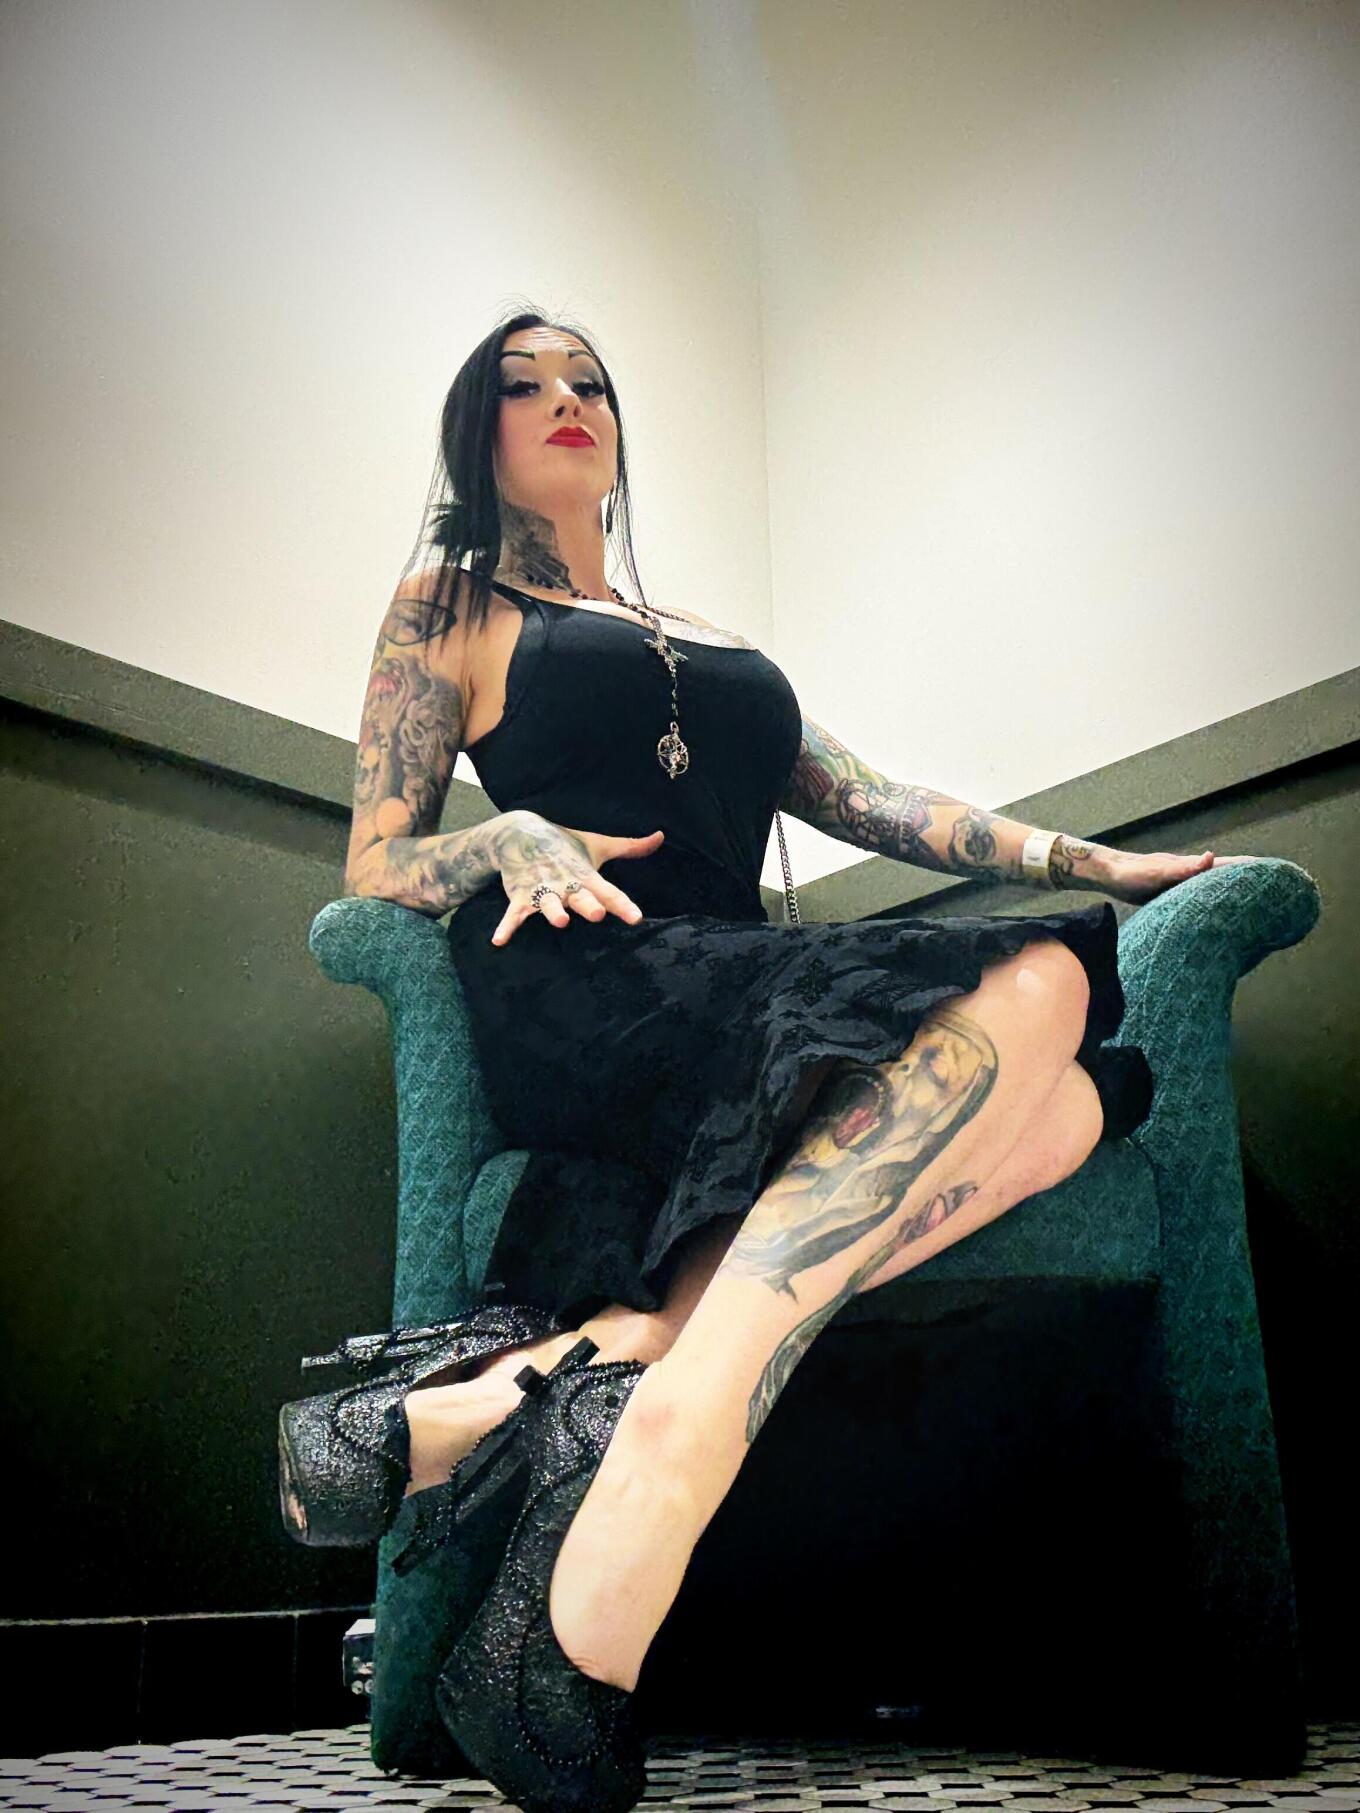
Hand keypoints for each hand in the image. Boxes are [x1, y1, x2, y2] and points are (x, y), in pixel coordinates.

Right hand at [490, 813, 664, 945]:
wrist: (520, 832)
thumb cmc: (565, 844)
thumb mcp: (597, 844)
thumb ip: (630, 846)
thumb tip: (661, 836)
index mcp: (586, 875)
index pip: (609, 892)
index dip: (623, 905)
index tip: (636, 917)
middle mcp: (565, 883)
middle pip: (580, 896)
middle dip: (587, 904)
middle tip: (597, 913)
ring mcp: (542, 889)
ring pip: (548, 903)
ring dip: (553, 911)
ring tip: (559, 921)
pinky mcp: (520, 895)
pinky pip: (513, 913)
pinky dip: (506, 926)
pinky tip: (498, 941)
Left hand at [1092, 846, 1261, 906]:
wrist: (1108, 873)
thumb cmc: (1130, 875)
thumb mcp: (1157, 873)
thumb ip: (1184, 868)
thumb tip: (1212, 856)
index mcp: (1190, 867)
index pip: (1227, 865)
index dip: (1250, 867)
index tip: (1275, 870)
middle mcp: (1189, 871)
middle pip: (1225, 872)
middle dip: (1248, 876)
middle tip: (1274, 883)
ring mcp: (1181, 880)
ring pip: (1213, 882)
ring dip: (1232, 886)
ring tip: (1253, 894)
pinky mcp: (1171, 890)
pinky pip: (1198, 892)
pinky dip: (1212, 895)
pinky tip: (1215, 904)